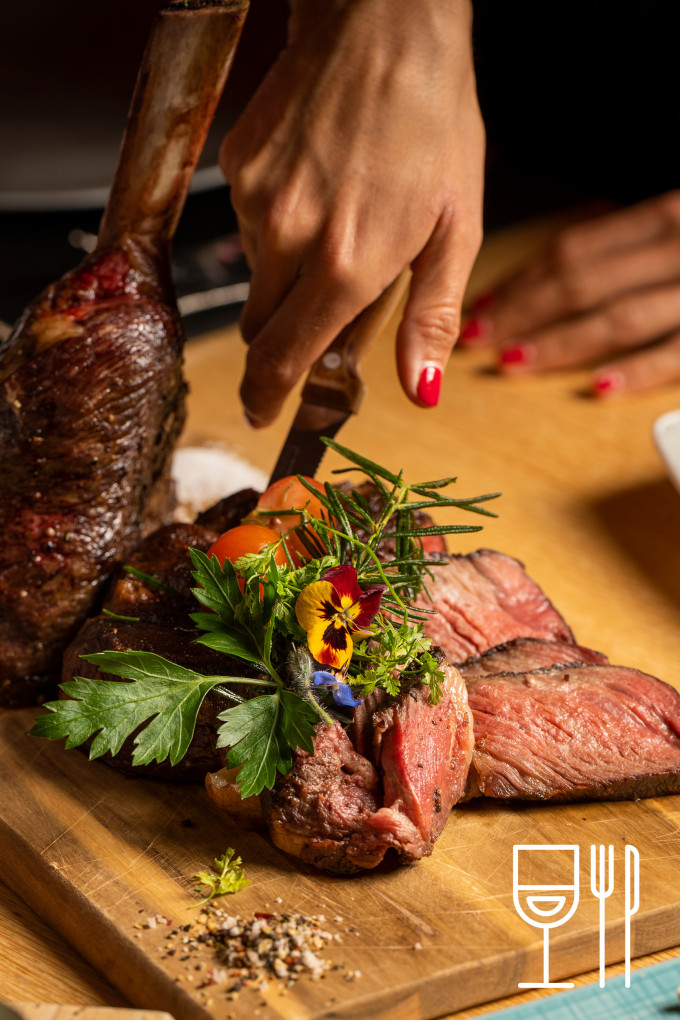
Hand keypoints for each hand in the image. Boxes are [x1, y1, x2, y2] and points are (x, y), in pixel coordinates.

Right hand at [220, 0, 483, 425]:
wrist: (384, 25)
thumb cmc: (434, 122)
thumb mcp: (456, 229)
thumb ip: (432, 320)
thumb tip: (422, 393)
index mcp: (347, 266)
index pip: (283, 357)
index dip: (269, 396)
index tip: (264, 414)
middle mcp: (290, 239)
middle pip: (261, 326)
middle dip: (286, 334)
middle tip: (328, 301)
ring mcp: (256, 200)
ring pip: (257, 274)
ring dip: (288, 274)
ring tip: (340, 219)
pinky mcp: (238, 167)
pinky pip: (249, 223)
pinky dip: (279, 224)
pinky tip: (319, 184)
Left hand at [461, 192, 679, 395]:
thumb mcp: (678, 226)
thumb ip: (629, 244)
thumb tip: (554, 270)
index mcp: (663, 219)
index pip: (573, 250)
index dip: (519, 280)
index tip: (481, 305)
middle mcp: (676, 249)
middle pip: (581, 283)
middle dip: (520, 313)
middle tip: (475, 337)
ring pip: (617, 319)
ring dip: (558, 343)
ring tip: (510, 362)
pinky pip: (674, 355)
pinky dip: (636, 371)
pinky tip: (596, 386)